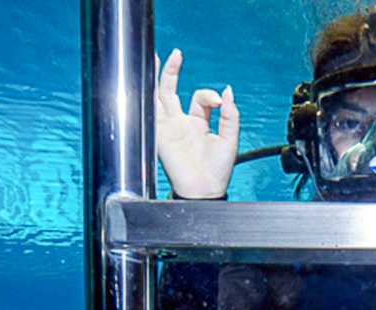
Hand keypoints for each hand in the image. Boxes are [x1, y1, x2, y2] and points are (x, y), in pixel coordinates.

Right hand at [155, 48, 238, 198]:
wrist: (205, 189)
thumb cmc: (218, 170)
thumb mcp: (230, 137)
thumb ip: (230, 113)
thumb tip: (228, 90)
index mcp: (197, 122)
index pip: (199, 97)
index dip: (209, 95)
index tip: (219, 102)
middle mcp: (180, 122)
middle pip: (171, 90)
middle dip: (172, 71)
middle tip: (175, 53)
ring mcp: (168, 127)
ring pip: (159, 95)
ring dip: (157, 77)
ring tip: (156, 57)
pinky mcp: (160, 134)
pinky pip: (151, 112)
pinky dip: (148, 96)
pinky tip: (146, 80)